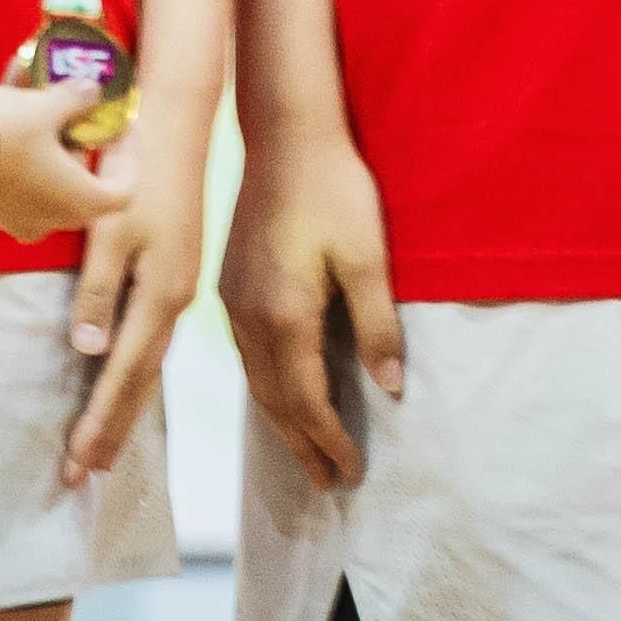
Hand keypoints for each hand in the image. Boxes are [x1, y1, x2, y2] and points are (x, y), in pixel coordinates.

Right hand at [0, 83, 129, 245]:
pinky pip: (13, 172)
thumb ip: (76, 99)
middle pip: (80, 179)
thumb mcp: (46, 107)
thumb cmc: (6, 135)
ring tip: (34, 88)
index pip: (122, 189)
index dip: (129, 155)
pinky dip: (17, 141)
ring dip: (44, 134)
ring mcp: (15, 216)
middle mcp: (50, 218)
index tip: (124, 123)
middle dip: (78, 138)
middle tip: (76, 104)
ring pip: (43, 172)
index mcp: (78, 202)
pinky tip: (5, 97)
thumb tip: (92, 90)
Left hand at [57, 101, 215, 492]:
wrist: (177, 131)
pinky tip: (126, 382)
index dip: (99, 421)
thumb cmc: (136, 176)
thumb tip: (90, 352)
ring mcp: (178, 291)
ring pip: (148, 364)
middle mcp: (175, 303)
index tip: (79, 465)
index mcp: (160, 297)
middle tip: (86, 475)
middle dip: (112, 429)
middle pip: (140, 381)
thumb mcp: (108, 231)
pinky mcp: (175, 277)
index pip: (123, 375)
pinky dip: (135, 374)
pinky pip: (153, 342)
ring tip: (103, 446)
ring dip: (124, 407)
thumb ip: (99, 292)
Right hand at [220, 131, 401, 492]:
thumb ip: (378, 325)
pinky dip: (267, 388)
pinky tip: (281, 392)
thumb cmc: (334, 190)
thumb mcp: (368, 257)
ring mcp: (233, 301)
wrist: (286, 137)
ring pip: (256, 381)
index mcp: (284, 315)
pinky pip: (246, 356)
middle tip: (328, 483)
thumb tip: (389, 388)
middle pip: (275, 401)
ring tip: (307, 451)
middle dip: (302, 445)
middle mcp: (250, 317)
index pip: (306, 400)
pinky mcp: (230, 285)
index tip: (351, 473)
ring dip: (282, 421)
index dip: (329, 440)